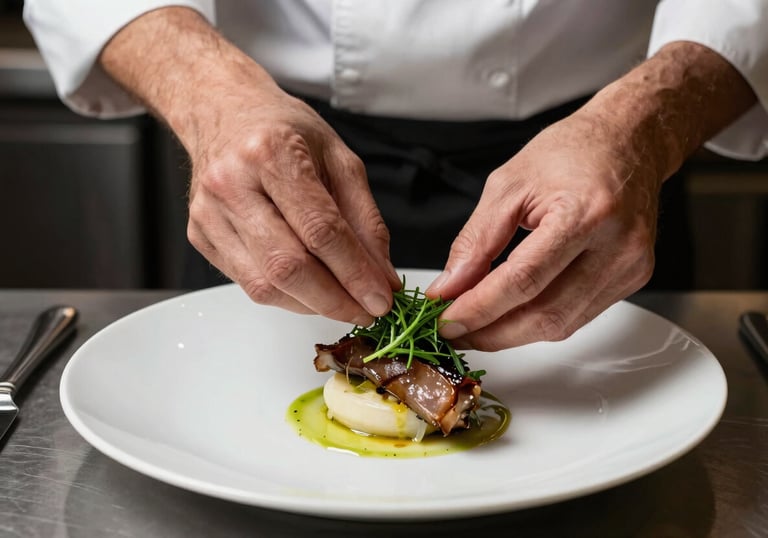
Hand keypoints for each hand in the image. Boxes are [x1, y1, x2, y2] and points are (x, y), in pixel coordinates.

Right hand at [100, 8, 399, 324]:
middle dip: (334, 300)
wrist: (222, 110)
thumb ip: (365, 219)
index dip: (355, 273)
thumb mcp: (340, 158)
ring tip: (342, 302)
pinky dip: (287, 296)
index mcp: (272, 153)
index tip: (381, 298)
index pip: (321, 230)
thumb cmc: (283, 130)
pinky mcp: (200, 236)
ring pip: (265, 285)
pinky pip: (248, 284)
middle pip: (288, 266)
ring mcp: (210, 213)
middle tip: (365, 311)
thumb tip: (382, 275)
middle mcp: (232, 184)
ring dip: (312, 304)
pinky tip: (309, 288)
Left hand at [427, 39, 756, 350]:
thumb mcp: (508, 184)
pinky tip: (511, 314)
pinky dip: (537, 321)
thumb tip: (450, 287)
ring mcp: (630, 267)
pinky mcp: (633, 279)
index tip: (446, 322)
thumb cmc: (572, 152)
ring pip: (561, 325)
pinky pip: (577, 316)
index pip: (524, 279)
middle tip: (454, 332)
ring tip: (475, 326)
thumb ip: (476, 241)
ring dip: (511, 333)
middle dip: (492, 332)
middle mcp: (618, 246)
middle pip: (545, 314)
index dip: (480, 308)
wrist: (629, 141)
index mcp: (586, 212)